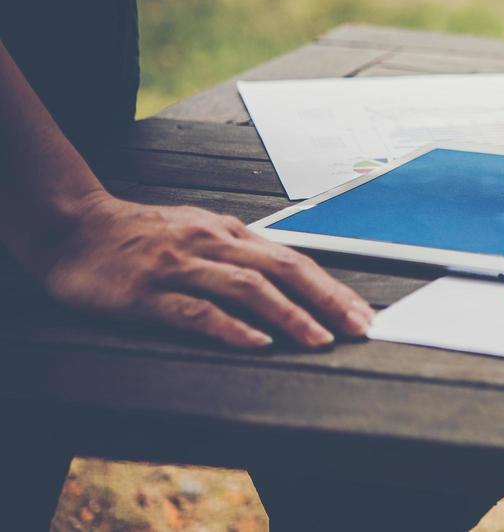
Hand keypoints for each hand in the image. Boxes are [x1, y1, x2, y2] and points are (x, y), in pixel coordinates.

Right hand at [36, 193, 372, 348]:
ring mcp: (181, 266)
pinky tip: (256, 343)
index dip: (332, 288)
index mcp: (230, 233)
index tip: (362, 314)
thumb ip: (241, 254)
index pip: (294, 260)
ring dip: (289, 315)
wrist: (74, 228)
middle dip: (326, 300)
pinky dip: (230, 326)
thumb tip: (293, 277)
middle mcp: (213, 244)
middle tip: (358, 327)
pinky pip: (196, 309)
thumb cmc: (144, 235)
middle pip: (282, 270)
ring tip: (318, 339)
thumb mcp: (201, 233)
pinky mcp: (147, 292)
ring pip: (247, 288)